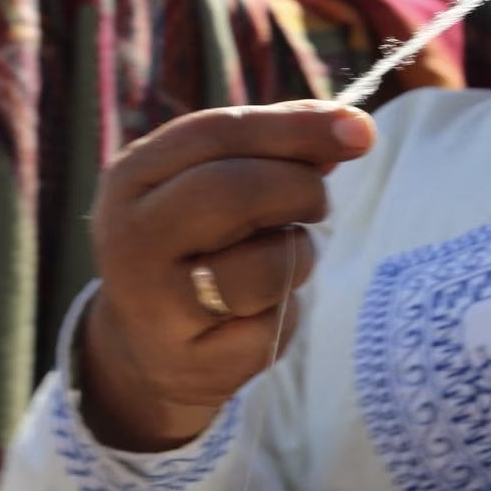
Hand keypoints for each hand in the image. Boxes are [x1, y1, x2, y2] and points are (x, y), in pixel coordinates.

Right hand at [81, 102, 374, 449]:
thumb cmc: (198, 245)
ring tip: (273, 263)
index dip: (295, 127)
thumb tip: (350, 129)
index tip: (360, 129)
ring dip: (296, 258)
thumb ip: (273, 149)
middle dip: (300, 190)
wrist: (146, 350)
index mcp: (132, 178)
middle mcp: (130, 238)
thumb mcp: (214, 185)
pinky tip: (252, 317)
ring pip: (266, 265)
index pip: (217, 134)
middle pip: (236, 191)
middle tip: (315, 203)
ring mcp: (154, 306)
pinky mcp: (191, 363)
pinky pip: (273, 326)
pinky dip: (283, 314)